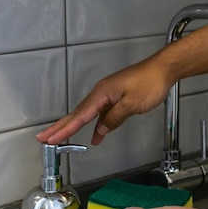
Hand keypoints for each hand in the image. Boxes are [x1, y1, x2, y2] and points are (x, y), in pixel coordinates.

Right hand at [36, 58, 171, 144]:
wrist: (163, 70)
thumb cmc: (150, 82)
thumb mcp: (131, 104)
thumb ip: (114, 119)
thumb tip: (100, 130)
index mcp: (102, 93)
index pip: (80, 115)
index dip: (65, 129)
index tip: (52, 139)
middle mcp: (101, 92)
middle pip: (77, 113)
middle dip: (60, 127)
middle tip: (44, 138)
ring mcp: (108, 94)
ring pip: (86, 113)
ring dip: (73, 125)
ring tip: (59, 137)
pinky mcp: (115, 96)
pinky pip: (100, 112)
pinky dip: (94, 123)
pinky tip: (95, 134)